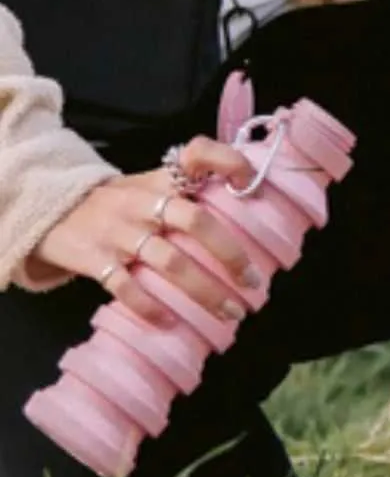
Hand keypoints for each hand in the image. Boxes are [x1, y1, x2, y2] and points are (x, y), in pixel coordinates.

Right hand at [31, 135, 263, 323]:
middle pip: (195, 222)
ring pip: (170, 263)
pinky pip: (126, 287)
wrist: (50, 208)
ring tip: (230, 312)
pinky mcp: (95, 259)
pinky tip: (171, 321)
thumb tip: (246, 201)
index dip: (228, 162)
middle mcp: (145, 202)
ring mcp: (120, 231)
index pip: (197, 155)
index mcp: (162, 180)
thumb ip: (188, 189)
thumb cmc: (120, 202)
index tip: (249, 182)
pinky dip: (150, 307)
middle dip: (230, 255)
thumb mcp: (151, 183)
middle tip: (253, 282)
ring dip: (205, 292)